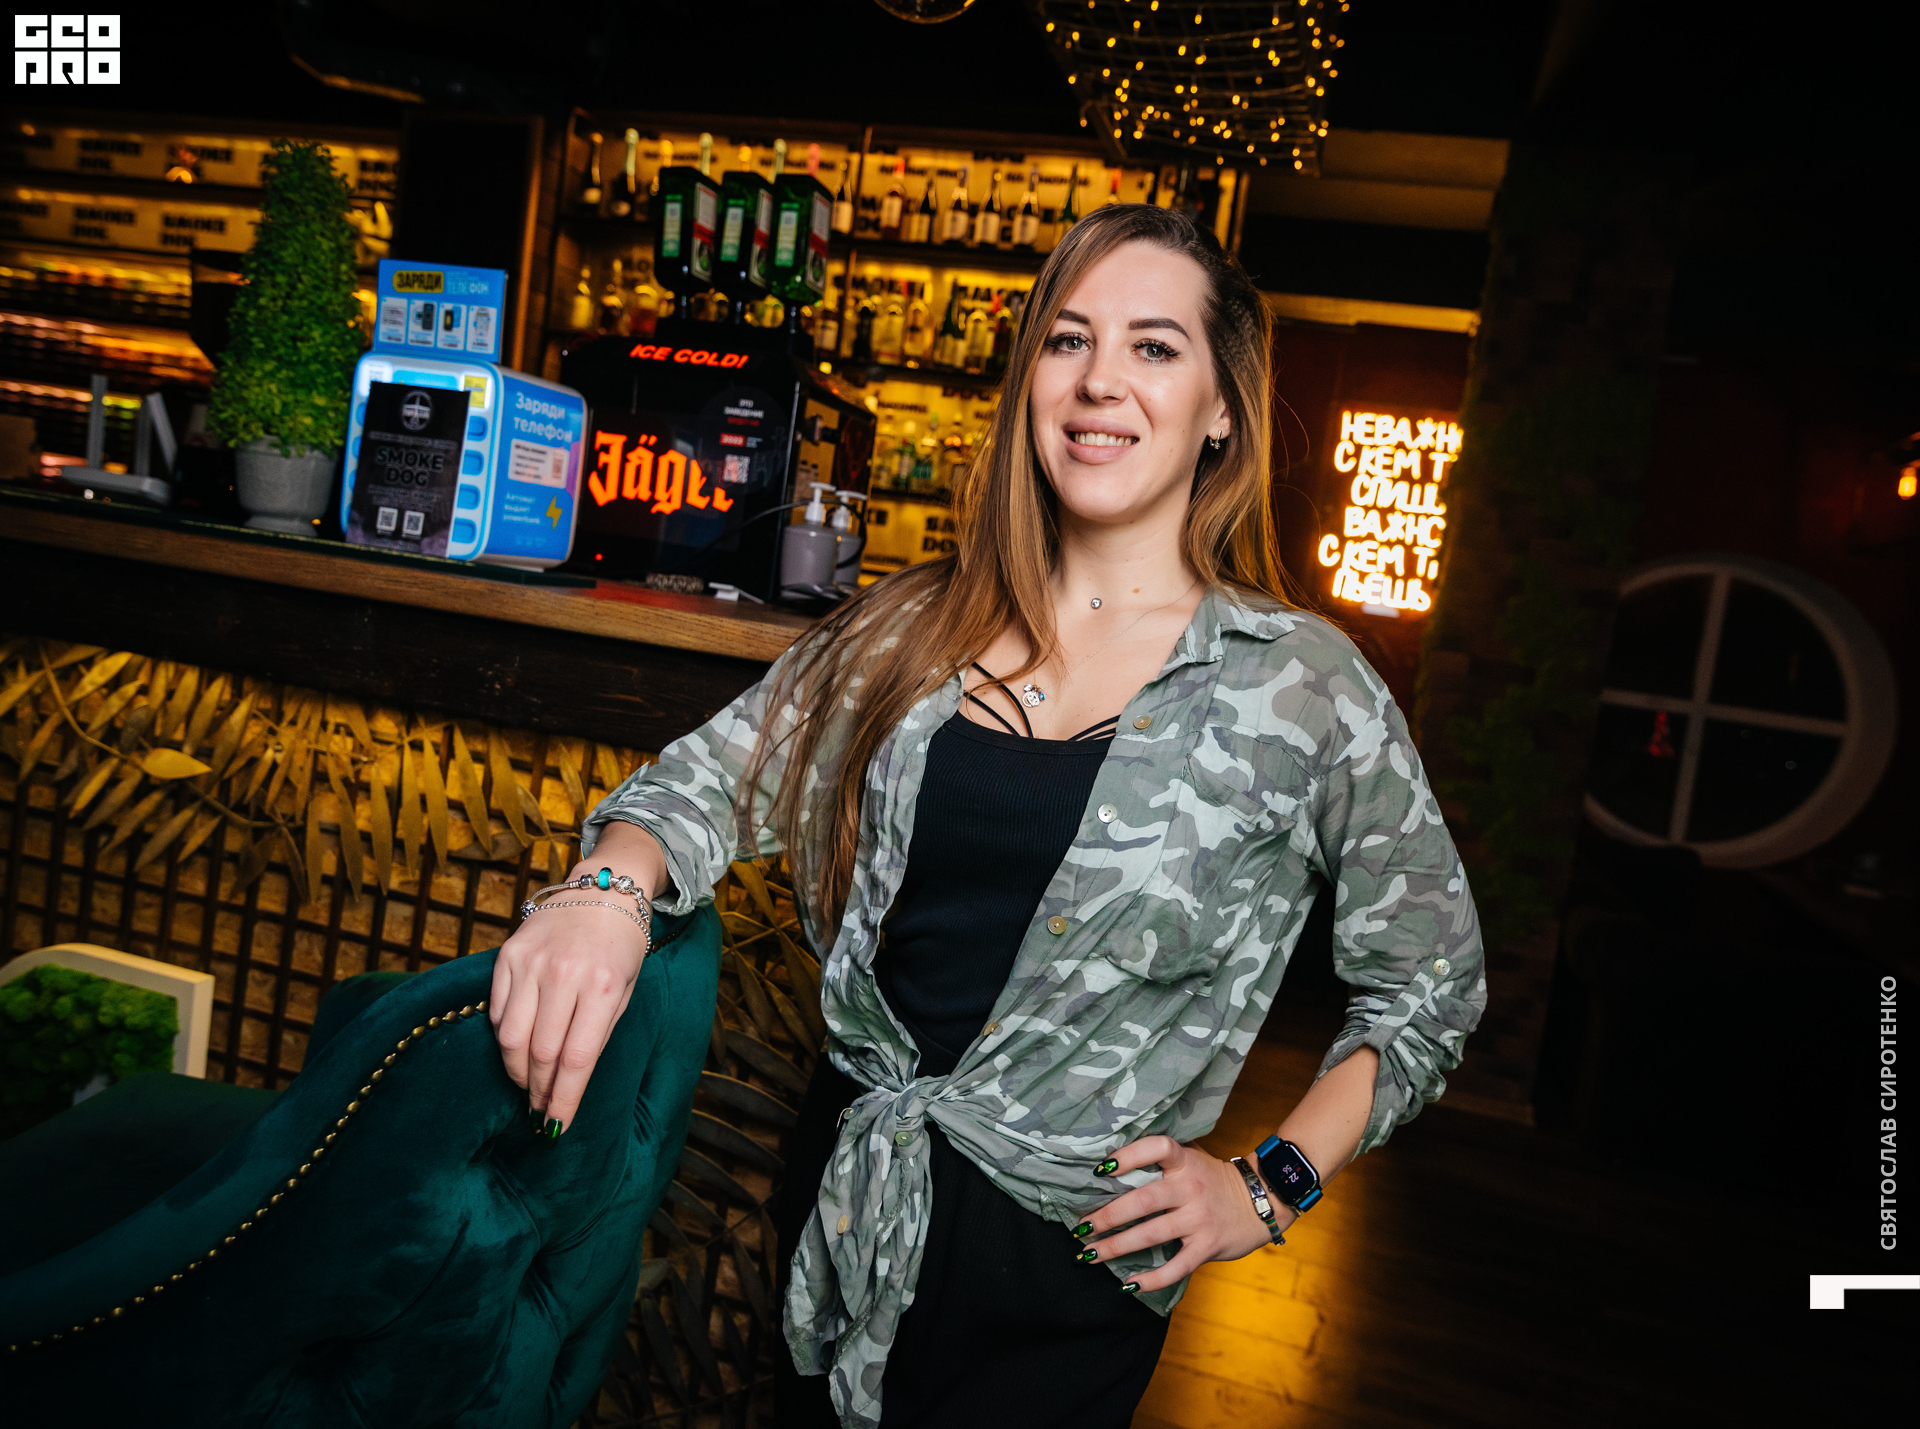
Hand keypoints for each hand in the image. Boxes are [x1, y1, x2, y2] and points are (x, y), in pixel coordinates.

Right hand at [489, 868, 649, 1135]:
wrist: (602, 890)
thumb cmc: (621, 947)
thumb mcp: (626, 991)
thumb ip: (598, 1035)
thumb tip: (569, 1085)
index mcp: (603, 986)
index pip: (576, 1060)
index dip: (563, 1101)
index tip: (555, 1129)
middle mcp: (565, 974)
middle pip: (541, 1054)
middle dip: (539, 1092)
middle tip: (540, 1111)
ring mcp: (532, 963)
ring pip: (510, 1038)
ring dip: (518, 1071)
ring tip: (528, 1083)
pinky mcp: (507, 955)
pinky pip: (498, 1011)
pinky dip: (505, 1037)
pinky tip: (518, 1046)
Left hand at [1075, 1135, 1293, 1292]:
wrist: (1261, 1202)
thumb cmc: (1214, 1180)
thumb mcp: (1193, 1160)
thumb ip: (1162, 1160)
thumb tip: (1110, 1165)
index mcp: (1185, 1162)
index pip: (1156, 1147)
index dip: (1127, 1156)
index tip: (1100, 1170)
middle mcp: (1190, 1188)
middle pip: (1142, 1201)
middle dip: (1106, 1216)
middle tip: (1080, 1228)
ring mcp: (1199, 1219)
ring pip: (1151, 1235)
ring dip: (1115, 1247)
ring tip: (1089, 1254)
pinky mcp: (1207, 1246)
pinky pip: (1175, 1267)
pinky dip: (1150, 1279)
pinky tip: (1128, 1283)